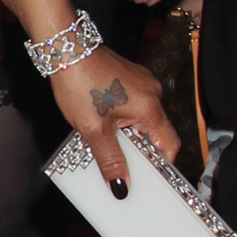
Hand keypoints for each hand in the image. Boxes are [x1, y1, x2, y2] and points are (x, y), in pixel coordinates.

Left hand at [49, 46, 179, 195]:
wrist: (67, 49)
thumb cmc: (80, 83)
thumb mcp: (93, 130)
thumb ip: (110, 160)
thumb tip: (121, 186)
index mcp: (150, 108)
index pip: (169, 145)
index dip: (161, 166)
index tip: (149, 181)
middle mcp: (152, 94)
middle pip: (155, 133)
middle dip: (140, 154)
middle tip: (123, 169)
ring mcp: (142, 84)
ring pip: (142, 120)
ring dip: (128, 137)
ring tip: (108, 147)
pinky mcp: (130, 78)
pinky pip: (133, 107)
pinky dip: (122, 121)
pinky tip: (104, 127)